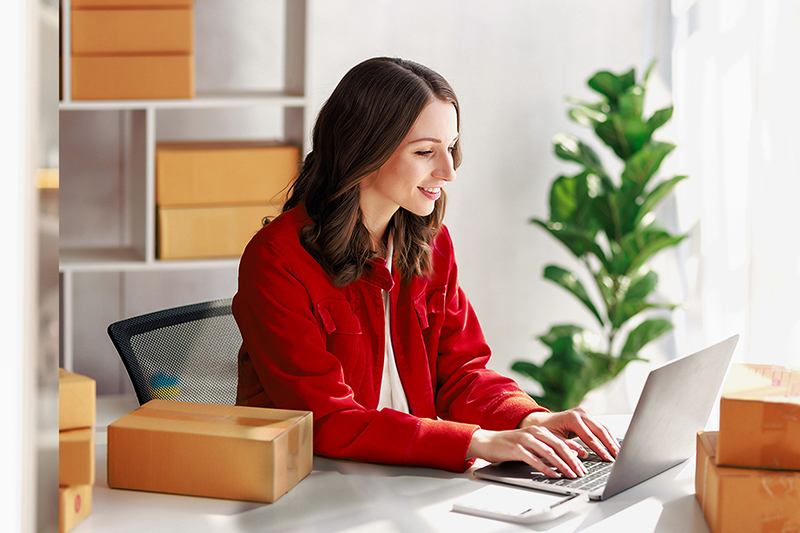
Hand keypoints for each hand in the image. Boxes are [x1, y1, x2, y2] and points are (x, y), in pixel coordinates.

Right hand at [466, 426, 588, 478]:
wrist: (486, 441)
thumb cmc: (509, 445)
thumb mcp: (530, 444)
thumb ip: (546, 449)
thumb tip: (565, 459)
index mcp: (540, 431)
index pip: (562, 442)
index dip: (575, 454)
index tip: (584, 466)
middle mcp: (534, 433)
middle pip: (559, 446)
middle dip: (572, 460)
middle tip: (581, 472)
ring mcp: (525, 440)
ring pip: (549, 452)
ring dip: (562, 465)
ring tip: (571, 475)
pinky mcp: (516, 449)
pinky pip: (534, 460)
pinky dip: (545, 468)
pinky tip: (553, 475)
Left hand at [518, 407, 619, 462]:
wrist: (540, 422)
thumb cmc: (545, 431)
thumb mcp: (554, 441)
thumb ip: (568, 447)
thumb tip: (583, 454)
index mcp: (571, 418)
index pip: (589, 436)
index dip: (599, 449)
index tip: (607, 459)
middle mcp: (580, 413)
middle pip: (600, 430)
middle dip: (610, 444)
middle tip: (618, 457)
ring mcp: (584, 414)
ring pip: (603, 427)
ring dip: (611, 440)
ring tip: (619, 453)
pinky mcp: (587, 417)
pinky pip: (600, 427)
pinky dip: (607, 437)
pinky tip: (613, 446)